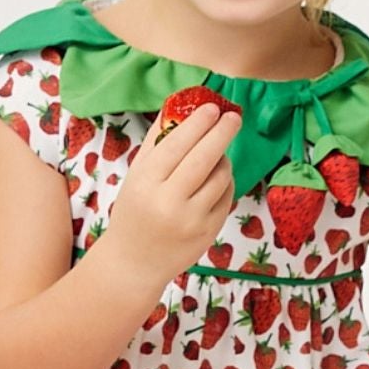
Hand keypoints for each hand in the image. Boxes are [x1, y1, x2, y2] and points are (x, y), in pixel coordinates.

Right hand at [105, 102, 243, 287]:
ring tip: (216, 155)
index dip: (198, 123)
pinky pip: (226, 197)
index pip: (178, 145)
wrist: (134, 262)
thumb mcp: (137, 175)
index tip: (212, 108)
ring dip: (223, 160)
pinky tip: (214, 181)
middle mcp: (169, 201)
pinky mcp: (208, 232)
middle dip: (222, 132)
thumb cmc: (135, 211)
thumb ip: (157, 141)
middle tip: (233, 117)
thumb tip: (180, 105)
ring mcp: (191, 219)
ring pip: (221, 177)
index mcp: (146, 182)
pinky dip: (224, 183)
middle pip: (205, 158)